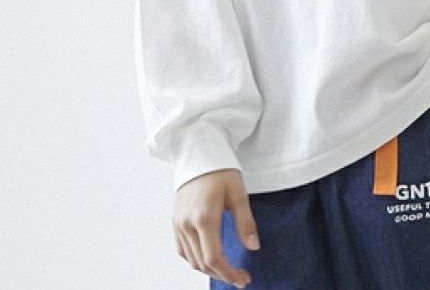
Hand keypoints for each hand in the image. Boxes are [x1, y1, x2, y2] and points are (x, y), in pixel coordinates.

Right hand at [173, 168, 260, 287]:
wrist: (198, 153)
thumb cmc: (220, 169)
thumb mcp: (238, 193)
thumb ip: (245, 222)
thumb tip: (253, 247)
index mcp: (204, 217)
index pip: (214, 258)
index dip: (229, 274)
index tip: (243, 280)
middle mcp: (187, 223)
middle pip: (202, 263)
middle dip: (222, 275)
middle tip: (239, 278)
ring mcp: (178, 223)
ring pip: (191, 260)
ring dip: (209, 269)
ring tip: (227, 269)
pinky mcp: (175, 221)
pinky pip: (183, 250)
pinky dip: (195, 259)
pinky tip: (209, 258)